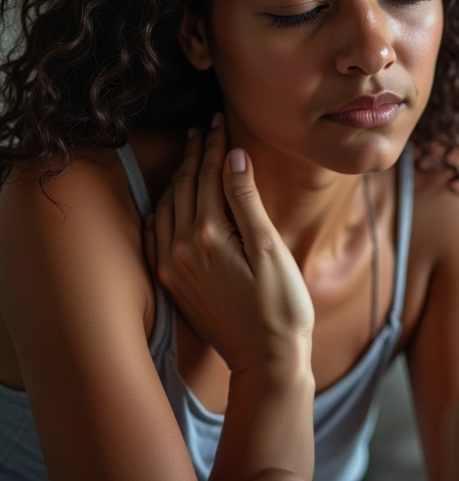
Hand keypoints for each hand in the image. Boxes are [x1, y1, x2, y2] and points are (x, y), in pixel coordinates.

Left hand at [144, 115, 314, 373]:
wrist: (266, 359)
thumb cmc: (280, 305)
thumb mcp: (270, 248)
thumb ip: (246, 201)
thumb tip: (233, 158)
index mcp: (208, 236)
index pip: (208, 176)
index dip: (215, 146)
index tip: (219, 121)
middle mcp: (180, 248)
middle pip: (185, 187)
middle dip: (195, 154)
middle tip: (204, 127)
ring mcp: (171, 267)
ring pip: (168, 206)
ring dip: (179, 177)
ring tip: (191, 154)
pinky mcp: (172, 282)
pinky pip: (157, 234)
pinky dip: (164, 208)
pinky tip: (171, 200)